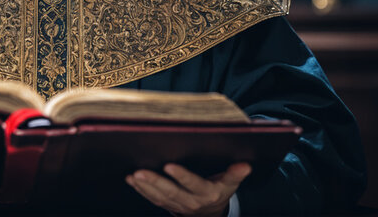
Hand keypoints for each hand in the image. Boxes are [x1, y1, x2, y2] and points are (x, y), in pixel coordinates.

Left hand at [125, 163, 250, 216]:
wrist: (209, 214)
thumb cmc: (219, 190)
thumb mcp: (230, 184)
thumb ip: (235, 174)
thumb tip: (245, 165)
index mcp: (207, 193)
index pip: (193, 184)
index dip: (181, 176)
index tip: (169, 166)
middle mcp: (191, 201)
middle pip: (171, 192)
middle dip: (155, 181)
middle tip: (140, 171)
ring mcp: (178, 205)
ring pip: (159, 197)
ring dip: (144, 186)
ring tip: (133, 175)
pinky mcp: (168, 205)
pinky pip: (152, 199)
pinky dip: (141, 190)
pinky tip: (131, 180)